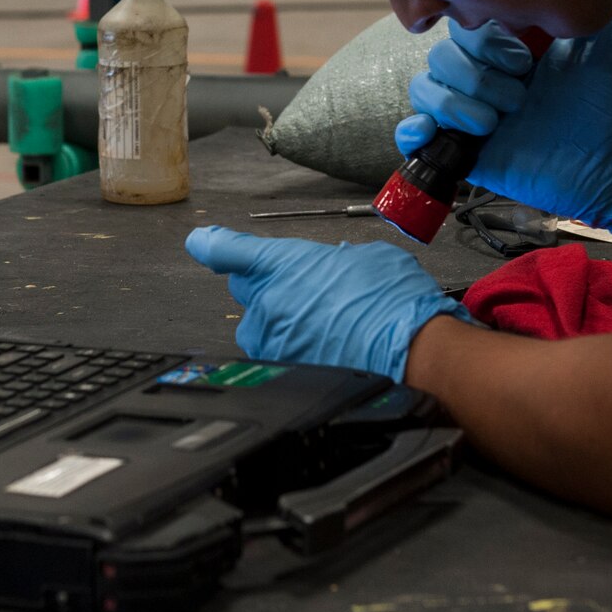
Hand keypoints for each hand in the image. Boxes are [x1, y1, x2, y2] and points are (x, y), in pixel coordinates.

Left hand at [184, 226, 468, 380]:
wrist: (409, 348)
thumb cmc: (392, 301)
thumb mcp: (365, 257)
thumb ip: (332, 260)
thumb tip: (333, 267)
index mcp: (283, 263)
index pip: (228, 250)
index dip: (212, 246)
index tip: (203, 243)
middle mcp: (268, 301)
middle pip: (247, 292)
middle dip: (269, 290)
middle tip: (308, 294)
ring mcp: (273, 339)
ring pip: (262, 328)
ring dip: (283, 325)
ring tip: (325, 325)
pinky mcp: (284, 368)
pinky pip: (280, 354)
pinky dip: (298, 350)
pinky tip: (331, 346)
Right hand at [395, 17, 611, 236]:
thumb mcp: (602, 33)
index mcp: (515, 47)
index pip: (465, 26)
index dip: (482, 38)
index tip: (525, 55)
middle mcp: (491, 78)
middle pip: (440, 57)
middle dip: (475, 73)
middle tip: (520, 93)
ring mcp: (477, 115)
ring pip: (425, 90)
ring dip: (454, 102)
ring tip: (496, 121)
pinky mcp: (470, 153)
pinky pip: (415, 137)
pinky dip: (413, 130)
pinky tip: (432, 131)